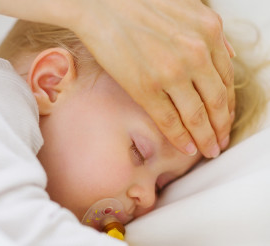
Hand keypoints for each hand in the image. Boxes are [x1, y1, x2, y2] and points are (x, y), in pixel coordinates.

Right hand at [69, 0, 234, 157]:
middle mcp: (195, 53)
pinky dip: (181, 138)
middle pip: (217, 102)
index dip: (228, 105)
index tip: (225, 120)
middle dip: (221, 127)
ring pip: (196, 116)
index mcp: (208, 32)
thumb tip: (229, 56)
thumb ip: (211, 34)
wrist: (99, 3)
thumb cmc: (139, 3)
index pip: (227, 80)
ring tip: (208, 150)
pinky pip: (170, 120)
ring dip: (205, 138)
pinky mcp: (145, 87)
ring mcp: (171, 72)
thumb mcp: (187, 8)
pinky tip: (187, 148)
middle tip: (220, 142)